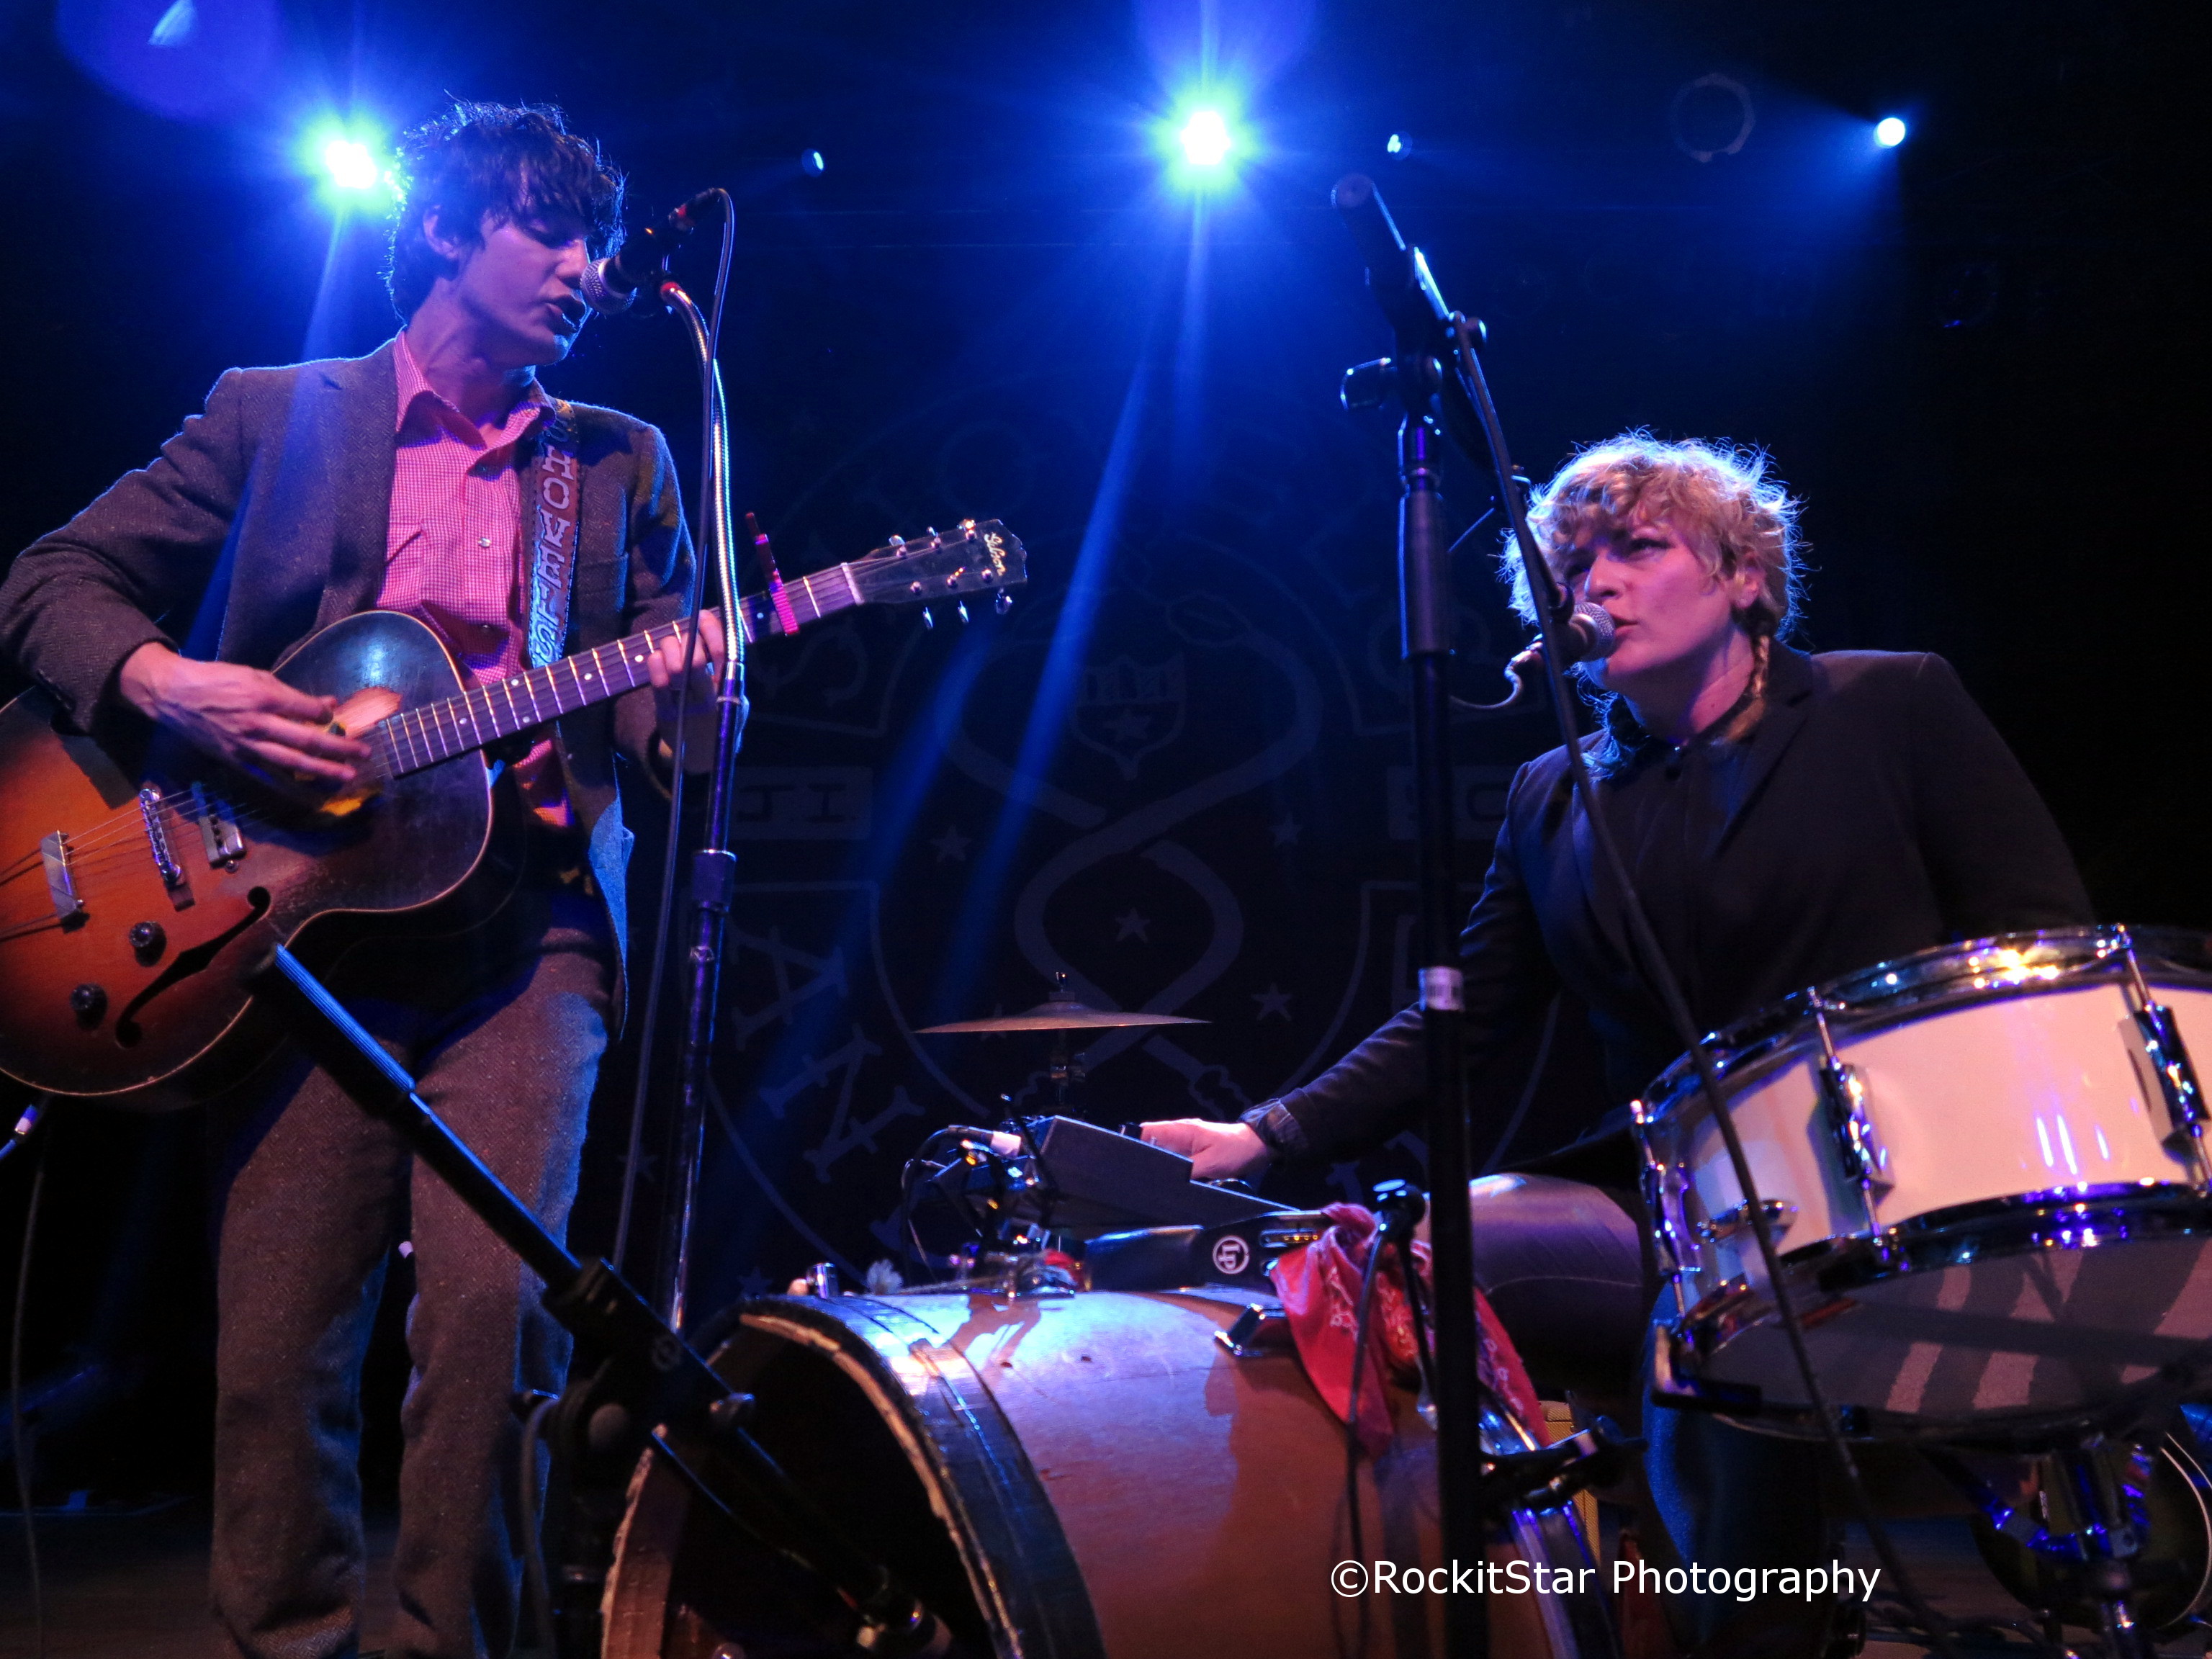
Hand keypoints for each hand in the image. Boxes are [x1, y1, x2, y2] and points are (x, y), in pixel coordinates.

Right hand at [120, 643, 368, 786]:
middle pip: (307, 740)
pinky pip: (270, 777)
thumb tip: (328, 703)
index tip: (339, 716)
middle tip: (365, 753)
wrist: (175, 696)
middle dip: (339, 749)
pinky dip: (293, 786)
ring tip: (348, 776)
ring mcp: (246, 746)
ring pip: (292, 763)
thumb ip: (292, 693)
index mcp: (262, 697)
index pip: (307, 710)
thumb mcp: (254, 675)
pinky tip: (313, 792)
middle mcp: (257, 724)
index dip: (328, 715)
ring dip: (324, 771)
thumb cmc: (217, 680)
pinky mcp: (237, 761)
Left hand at [645, 611, 732, 773]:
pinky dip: (655, 663)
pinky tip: (657, 657)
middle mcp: (710, 700)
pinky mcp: (667, 715)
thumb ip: (726, 668)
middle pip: (696, 660)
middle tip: (685, 637)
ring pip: (675, 669)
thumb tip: (711, 625)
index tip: (703, 615)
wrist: (704, 756)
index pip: (724, 654)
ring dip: (670, 648)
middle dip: (688, 640)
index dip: (712, 630)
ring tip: (671, 644)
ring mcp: (687, 708)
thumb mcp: (734, 696)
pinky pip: (658, 684)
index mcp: (730, 691)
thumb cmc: (719, 716)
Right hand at [1140, 1118, 1273, 1181]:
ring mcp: (1184, 1144)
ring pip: (1159, 1153)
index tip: (1123, 1162)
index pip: (1145, 1132)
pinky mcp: (1191, 1153)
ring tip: (1144, 1183)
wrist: (1258, 1146)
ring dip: (1153, 1166)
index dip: (1131, 1143)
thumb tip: (1164, 1181)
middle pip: (1149, 1143)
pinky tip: (1163, 1183)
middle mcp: (1178, 1135)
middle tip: (1132, 1179)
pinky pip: (1172, 1160)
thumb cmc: (1236, 1150)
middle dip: (1139, 1159)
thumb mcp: (1211, 1163)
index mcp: (1179, 1131)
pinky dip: (1166, 1169)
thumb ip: (1186, 1171)